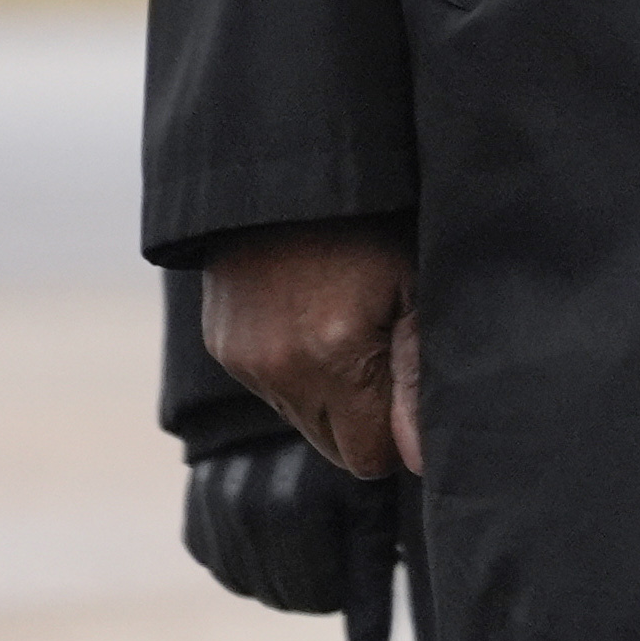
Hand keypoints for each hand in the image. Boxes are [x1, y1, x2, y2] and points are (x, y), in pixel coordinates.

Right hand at [180, 438, 402, 640]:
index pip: (323, 599)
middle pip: (289, 600)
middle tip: (338, 544)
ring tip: (308, 534)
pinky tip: (271, 530)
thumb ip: (370, 583)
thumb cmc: (351, 465)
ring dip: (284, 575)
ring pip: (257, 590)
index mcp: (301, 507)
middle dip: (321, 583)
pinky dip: (250, 563)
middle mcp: (250, 514)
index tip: (359, 566)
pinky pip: (227, 573)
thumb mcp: (374, 512)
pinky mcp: (196, 527)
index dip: (349, 590)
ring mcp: (216, 522)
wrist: (287, 418)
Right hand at [201, 222, 421, 480]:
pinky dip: (295, 372)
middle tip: (386, 359)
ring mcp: (244, 362)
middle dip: (364, 422)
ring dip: (329, 397)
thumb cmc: (375, 227)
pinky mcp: (222, 347)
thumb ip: (417, 379)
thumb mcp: (417, 288)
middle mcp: (280, 371)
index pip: (367, 459)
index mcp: (334, 359)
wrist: (291, 178)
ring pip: (301, 421)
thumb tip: (418, 462)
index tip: (410, 396)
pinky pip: (270, 389)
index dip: (397, 436)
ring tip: (351, 331)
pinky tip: (314, 320)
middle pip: (333, 448)